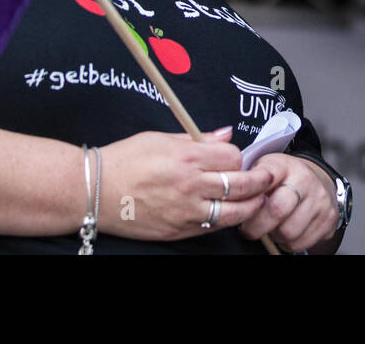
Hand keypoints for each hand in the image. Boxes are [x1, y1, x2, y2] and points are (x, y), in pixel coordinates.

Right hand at [98, 127, 273, 240]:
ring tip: (258, 199)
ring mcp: (186, 211)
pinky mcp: (178, 231)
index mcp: (186, 157)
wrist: (95, 191)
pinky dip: (225, 220)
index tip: (238, 156)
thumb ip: (197, 138)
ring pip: (234, 212)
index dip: (239, 155)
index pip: (233, 156)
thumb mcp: (160, 138)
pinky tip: (230, 212)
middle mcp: (190, 185)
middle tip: (269, 177)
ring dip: (251, 205)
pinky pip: (212, 227)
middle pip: (241, 184)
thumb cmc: (124, 159)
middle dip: (261, 180)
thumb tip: (225, 135)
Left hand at [237, 153, 339, 252]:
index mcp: (284, 164)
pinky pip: (301, 242)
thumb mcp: (265, 169)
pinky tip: (286, 230)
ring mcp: (319, 199)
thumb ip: (249, 179)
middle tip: (249, 229)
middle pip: (276, 210)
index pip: (263, 179)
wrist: (317, 179)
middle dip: (257, 226)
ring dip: (275, 235)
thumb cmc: (284, 178)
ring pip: (288, 231)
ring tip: (272, 227)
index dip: (248, 200)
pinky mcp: (328, 218)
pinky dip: (289, 243)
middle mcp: (305, 179)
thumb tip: (229, 194)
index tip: (241, 208)